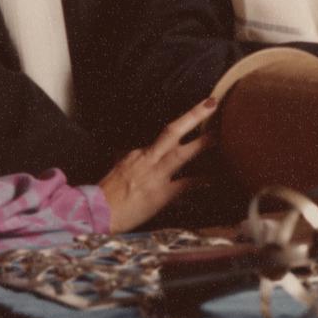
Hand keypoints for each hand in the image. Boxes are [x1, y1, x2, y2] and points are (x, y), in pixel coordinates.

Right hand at [97, 96, 217, 232]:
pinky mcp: (160, 195)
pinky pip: (185, 185)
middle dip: (193, 116)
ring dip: (202, 143)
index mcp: (137, 153)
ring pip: (181, 153)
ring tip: (220, 135)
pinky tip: (214, 179)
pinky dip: (200, 182)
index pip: (163, 136)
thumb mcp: (117, 170)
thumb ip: (126, 159)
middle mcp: (147, 159)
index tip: (200, 112)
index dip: (183, 125)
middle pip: (171, 131)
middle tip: (213, 103)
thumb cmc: (106, 195)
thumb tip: (126, 153)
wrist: (96, 214)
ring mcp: (154, 176)